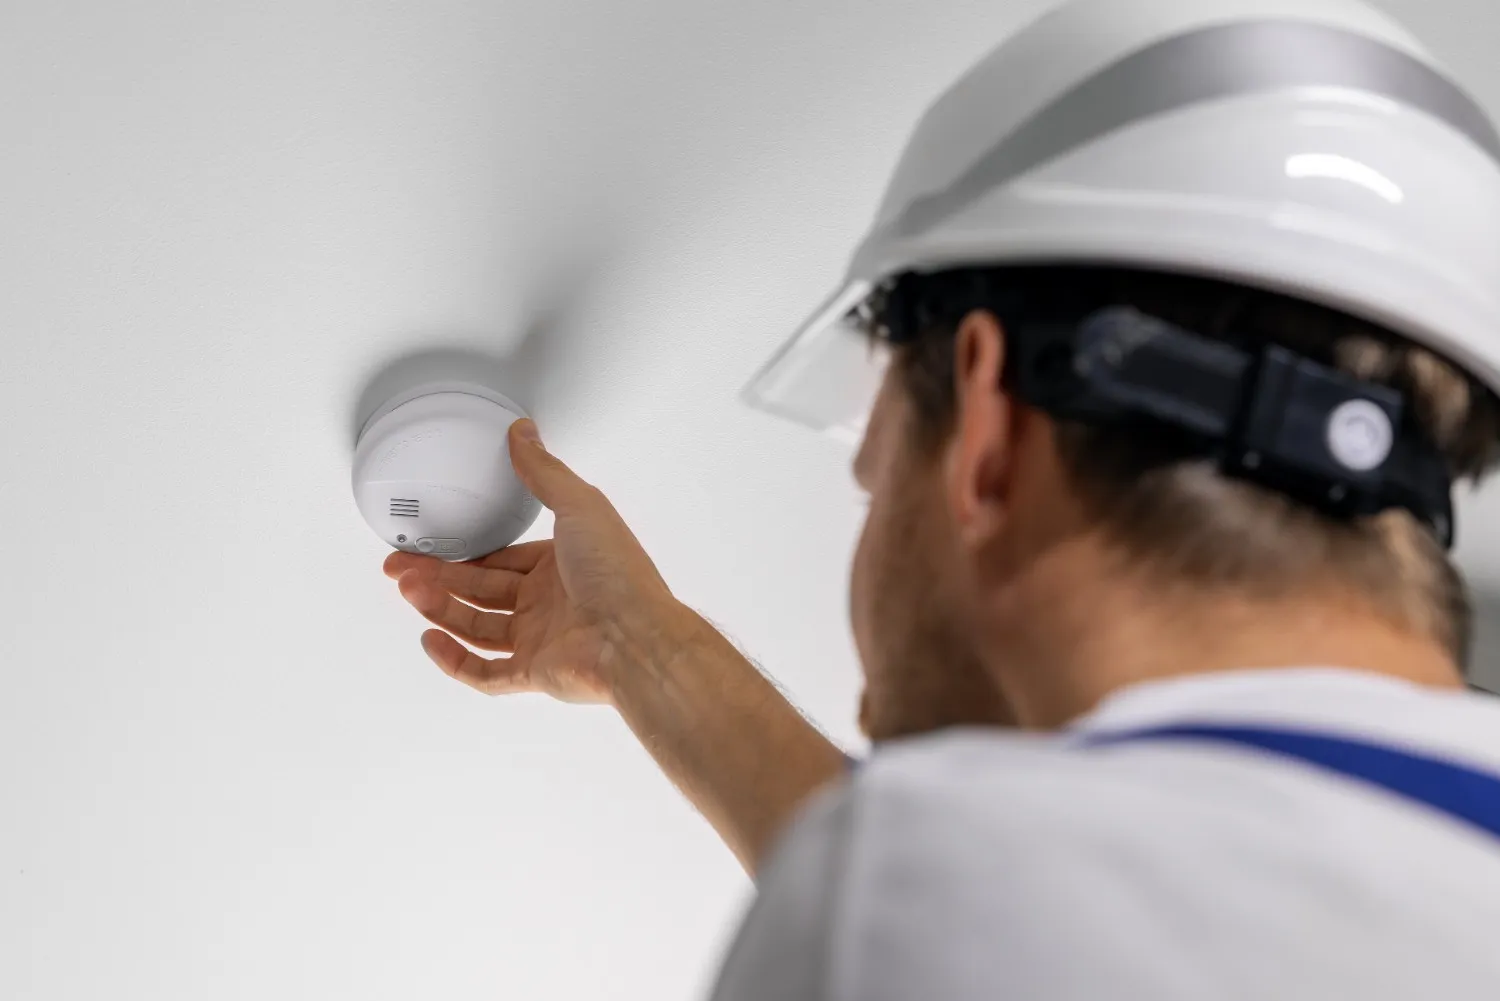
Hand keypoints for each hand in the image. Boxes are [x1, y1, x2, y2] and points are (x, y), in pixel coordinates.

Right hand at [383, 419, 684, 704]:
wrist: (635, 636)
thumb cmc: (619, 574)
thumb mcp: (579, 505)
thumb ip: (544, 471)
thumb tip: (523, 434)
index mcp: (560, 566)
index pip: (502, 559)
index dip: (465, 552)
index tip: (431, 544)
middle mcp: (550, 604)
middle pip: (481, 591)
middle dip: (439, 578)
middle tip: (402, 567)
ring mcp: (541, 640)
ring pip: (476, 628)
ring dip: (440, 609)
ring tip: (410, 590)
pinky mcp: (534, 673)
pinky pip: (485, 673)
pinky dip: (454, 660)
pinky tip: (431, 640)